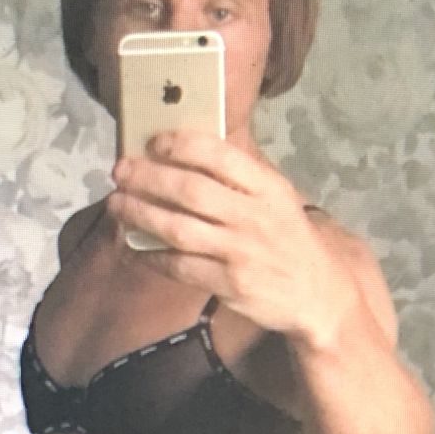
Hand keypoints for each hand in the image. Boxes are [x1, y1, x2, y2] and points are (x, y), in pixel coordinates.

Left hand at [107, 129, 355, 344]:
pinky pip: (180, 266)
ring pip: (178, 229)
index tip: (154, 141)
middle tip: (120, 171)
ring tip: (116, 204)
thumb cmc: (290, 238)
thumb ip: (241, 178)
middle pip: (189, 191)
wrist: (318, 292)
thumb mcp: (278, 198)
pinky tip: (135, 247)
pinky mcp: (229, 285)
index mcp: (266, 187)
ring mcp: (239, 252)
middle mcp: (253, 217)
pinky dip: (153, 256)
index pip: (218, 156)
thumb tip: (188, 152)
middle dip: (148, 178)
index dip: (180, 145)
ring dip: (140, 214)